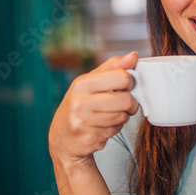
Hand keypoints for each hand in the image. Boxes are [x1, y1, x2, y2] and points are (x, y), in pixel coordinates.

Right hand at [48, 51, 140, 169]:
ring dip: (122, 117)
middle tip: (125, 105)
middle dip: (131, 103)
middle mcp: (80, 101)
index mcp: (82, 83)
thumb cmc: (79, 107)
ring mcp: (84, 121)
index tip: (127, 86)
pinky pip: (116, 130)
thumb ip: (112, 68)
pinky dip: (115, 129)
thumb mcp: (90, 83)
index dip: (130, 82)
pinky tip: (104, 126)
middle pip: (125, 99)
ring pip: (123, 116)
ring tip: (110, 116)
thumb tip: (133, 55)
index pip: (121, 76)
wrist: (62, 139)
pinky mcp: (90, 137)